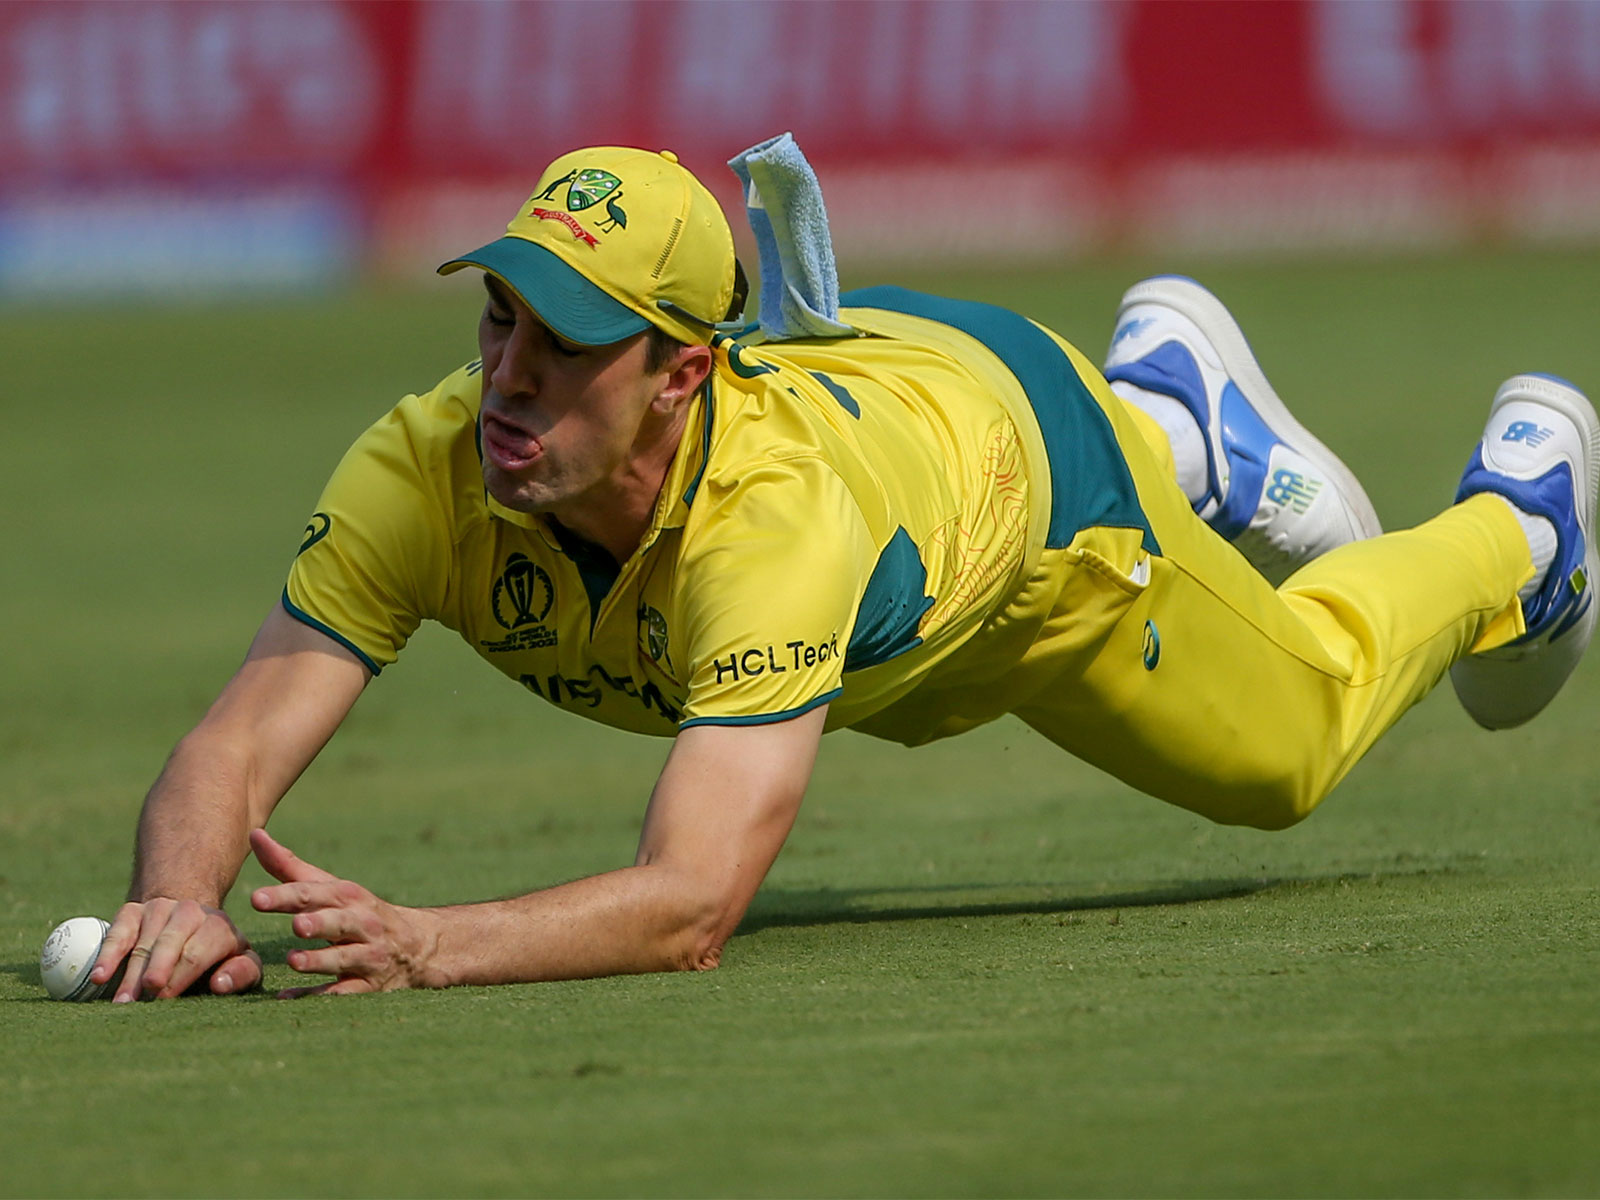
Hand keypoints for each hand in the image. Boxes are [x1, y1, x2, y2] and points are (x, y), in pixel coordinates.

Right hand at [93, 898, 261, 1001]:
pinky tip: (99, 976)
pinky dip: (108, 955)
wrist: (189, 918)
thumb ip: (241, 973)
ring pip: (143, 943)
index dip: (182, 975)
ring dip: (131, 973)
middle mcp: (190, 913)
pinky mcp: (132, 912)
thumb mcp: (240, 960)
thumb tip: (220, 984)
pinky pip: (118, 933)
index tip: (166, 997)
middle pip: (170, 943)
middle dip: (158, 968)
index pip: (197, 953)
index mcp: (219, 927)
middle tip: (146, 993)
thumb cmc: (216, 953)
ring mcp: (159, 909)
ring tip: (122, 1001)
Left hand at [249, 828, 439, 996]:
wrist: (416, 946)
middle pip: (339, 922)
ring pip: (344, 958)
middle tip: (297, 925)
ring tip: (294, 961)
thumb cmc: (358, 912)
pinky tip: (288, 999)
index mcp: (349, 897)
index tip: (257, 899)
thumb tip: (254, 835)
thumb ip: (289, 866)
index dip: (287, 896)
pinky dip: (318, 996)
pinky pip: (342, 993)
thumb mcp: (331, 887)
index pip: (316, 893)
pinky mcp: (368, 985)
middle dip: (319, 923)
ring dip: (319, 960)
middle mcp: (361, 924)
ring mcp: (368, 955)